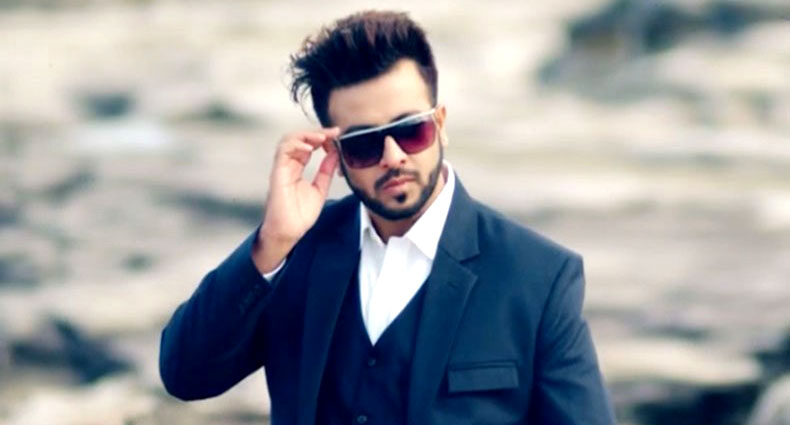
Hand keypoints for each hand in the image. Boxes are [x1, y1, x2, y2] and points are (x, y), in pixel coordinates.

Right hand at [253, 127, 340, 272]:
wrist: (288, 232)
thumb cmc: (299, 215)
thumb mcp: (320, 189)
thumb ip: (326, 171)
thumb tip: (335, 154)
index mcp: (297, 168)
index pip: (308, 145)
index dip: (322, 138)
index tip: (338, 136)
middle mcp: (288, 165)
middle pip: (299, 138)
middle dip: (317, 132)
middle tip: (334, 132)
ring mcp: (282, 168)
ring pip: (289, 140)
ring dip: (307, 135)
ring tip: (323, 138)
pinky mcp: (277, 173)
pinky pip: (283, 151)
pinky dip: (296, 145)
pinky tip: (310, 148)